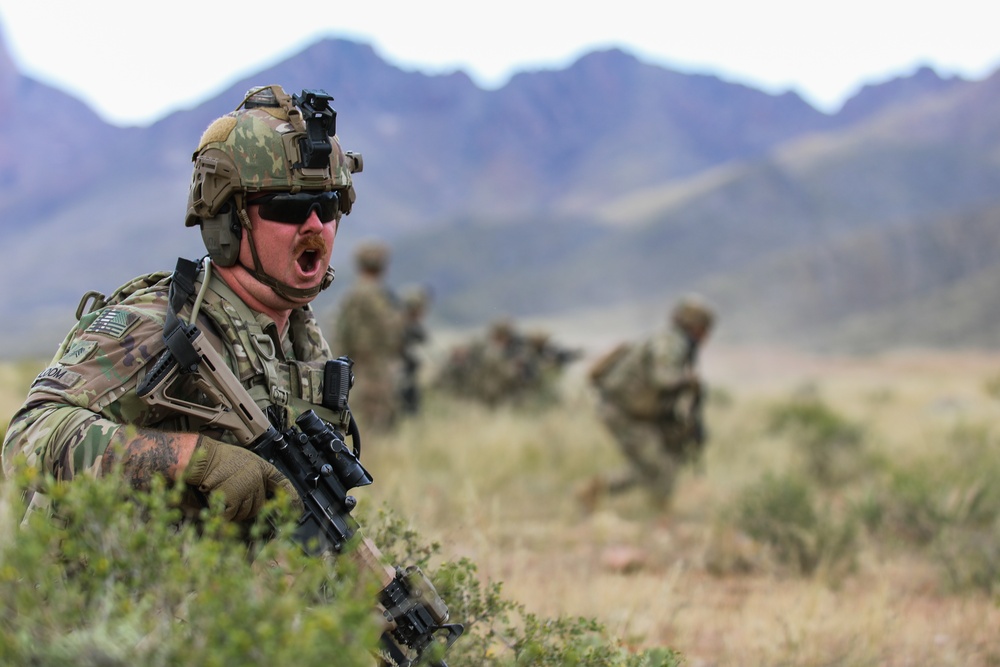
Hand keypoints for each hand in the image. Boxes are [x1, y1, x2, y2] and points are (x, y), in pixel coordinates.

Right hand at [184, 436, 298, 520]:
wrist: (201, 458)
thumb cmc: (218, 460)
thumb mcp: (244, 463)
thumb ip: (254, 477)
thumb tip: (259, 497)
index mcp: (261, 467)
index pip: (283, 483)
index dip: (291, 497)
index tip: (297, 509)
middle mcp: (257, 477)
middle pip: (258, 505)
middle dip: (246, 507)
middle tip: (232, 499)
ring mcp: (246, 488)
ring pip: (245, 512)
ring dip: (234, 511)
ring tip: (222, 497)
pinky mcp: (233, 498)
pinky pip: (232, 515)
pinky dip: (224, 515)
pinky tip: (217, 505)